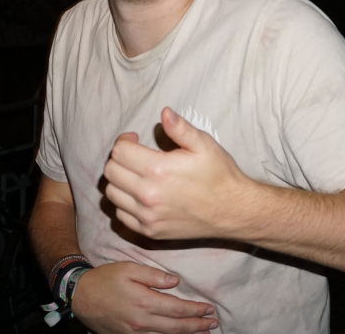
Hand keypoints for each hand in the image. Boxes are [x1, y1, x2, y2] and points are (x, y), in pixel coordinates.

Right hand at [71, 261, 217, 332]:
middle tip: (213, 323)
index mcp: (144, 302)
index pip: (177, 309)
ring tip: (202, 332)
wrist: (81, 297)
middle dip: (197, 326)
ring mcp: (134, 333)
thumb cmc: (105, 279)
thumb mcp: (129, 269)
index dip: (195, 310)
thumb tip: (175, 281)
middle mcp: (142, 321)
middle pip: (176, 327)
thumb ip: (153, 275)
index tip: (209, 309)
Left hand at [103, 107, 252, 239]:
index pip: (119, 152)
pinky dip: (125, 203)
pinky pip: (121, 215)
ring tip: (137, 174)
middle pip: (111, 172)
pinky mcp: (150, 231)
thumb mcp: (204, 145)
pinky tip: (140, 194)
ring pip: (112, 194)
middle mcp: (148, 195)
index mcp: (158, 170)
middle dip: (119, 159)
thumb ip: (180, 128)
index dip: (124, 141)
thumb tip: (164, 113)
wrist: (233, 210)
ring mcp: (147, 216)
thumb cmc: (219, 175)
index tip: (136, 139)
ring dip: (120, 181)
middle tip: (135, 156)